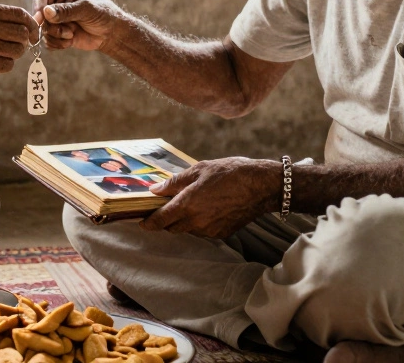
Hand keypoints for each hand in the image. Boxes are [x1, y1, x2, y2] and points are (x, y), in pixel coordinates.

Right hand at [0, 2, 35, 86]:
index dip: (31, 24)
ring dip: (13, 54)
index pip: (20, 14)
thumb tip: (27, 23)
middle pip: (22, 33)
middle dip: (24, 41)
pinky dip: (3, 66)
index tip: (32, 32)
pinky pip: (8, 66)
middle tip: (15, 46)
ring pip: (18, 51)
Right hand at [31, 0, 126, 51]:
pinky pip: (47, 41)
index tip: (40, 19)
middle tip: (67, 32)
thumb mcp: (86, 9)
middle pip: (39, 14)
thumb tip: (46, 12)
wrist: (111, 33)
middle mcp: (55, 2)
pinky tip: (69, 42)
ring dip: (56, 36)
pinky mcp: (56, 33)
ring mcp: (54, 19)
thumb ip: (66, 11)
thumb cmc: (102, 13)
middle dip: (51, 26)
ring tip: (71, 35)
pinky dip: (57, 44)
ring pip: (42, 29)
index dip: (38, 7)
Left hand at [140, 157, 282, 238]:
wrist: (260, 186)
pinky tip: (208, 207)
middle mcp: (196, 222)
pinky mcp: (222, 233)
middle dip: (166, 219)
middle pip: (172, 227)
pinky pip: (203, 231)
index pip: (160, 220)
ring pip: (188, 229)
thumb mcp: (199, 170)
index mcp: (187, 205)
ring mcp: (210, 230)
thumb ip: (174, 182)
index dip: (148, 223)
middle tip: (167, 206)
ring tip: (193, 202)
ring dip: (184, 220)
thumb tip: (154, 190)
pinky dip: (200, 222)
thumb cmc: (229, 173)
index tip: (142, 222)